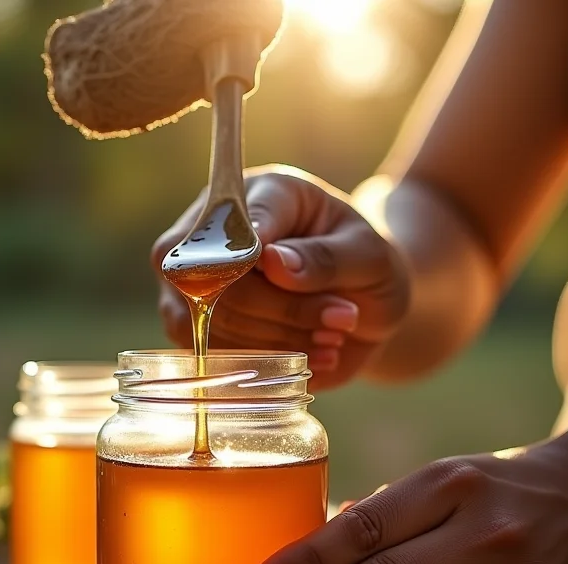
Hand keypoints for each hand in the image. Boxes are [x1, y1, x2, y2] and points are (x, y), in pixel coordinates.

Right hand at [151, 165, 410, 389]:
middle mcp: (217, 232)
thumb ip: (325, 257)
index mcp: (263, 193)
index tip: (282, 273)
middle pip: (214, 278)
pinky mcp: (199, 327)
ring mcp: (198, 282)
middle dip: (283, 309)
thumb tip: (271, 262)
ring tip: (332, 338)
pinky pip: (211, 356)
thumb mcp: (369, 256)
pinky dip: (264, 365)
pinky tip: (312, 357)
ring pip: (208, 321)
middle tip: (342, 318)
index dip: (247, 254)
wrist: (363, 304)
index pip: (233, 220)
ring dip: (276, 340)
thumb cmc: (365, 266)